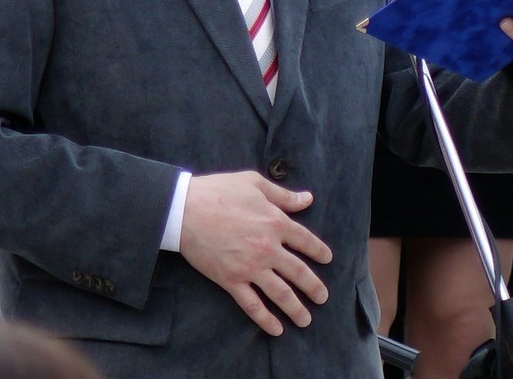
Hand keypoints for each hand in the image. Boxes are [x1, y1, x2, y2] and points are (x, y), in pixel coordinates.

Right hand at [179, 171, 333, 335]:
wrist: (185, 209)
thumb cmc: (218, 191)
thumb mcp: (254, 183)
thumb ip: (283, 195)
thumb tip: (307, 199)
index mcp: (275, 221)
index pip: (305, 240)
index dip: (319, 250)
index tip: (327, 259)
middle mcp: (267, 248)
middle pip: (298, 272)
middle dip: (314, 287)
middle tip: (323, 297)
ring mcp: (250, 267)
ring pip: (280, 293)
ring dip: (296, 309)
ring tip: (306, 319)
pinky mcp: (231, 280)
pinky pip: (252, 304)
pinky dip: (265, 319)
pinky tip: (277, 329)